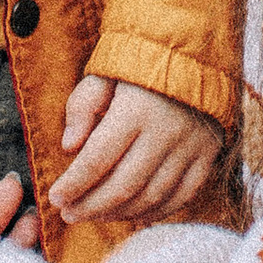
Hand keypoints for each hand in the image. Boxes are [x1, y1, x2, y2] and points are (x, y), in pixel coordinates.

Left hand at [47, 74, 225, 223]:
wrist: (195, 47)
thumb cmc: (139, 61)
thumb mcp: (103, 72)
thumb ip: (82, 106)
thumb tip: (68, 147)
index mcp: (136, 108)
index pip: (98, 158)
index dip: (74, 184)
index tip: (55, 197)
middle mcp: (166, 131)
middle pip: (124, 185)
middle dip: (91, 206)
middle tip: (68, 215)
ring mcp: (191, 146)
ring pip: (152, 196)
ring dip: (120, 213)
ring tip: (95, 215)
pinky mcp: (208, 154)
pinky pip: (183, 195)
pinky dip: (158, 212)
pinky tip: (134, 215)